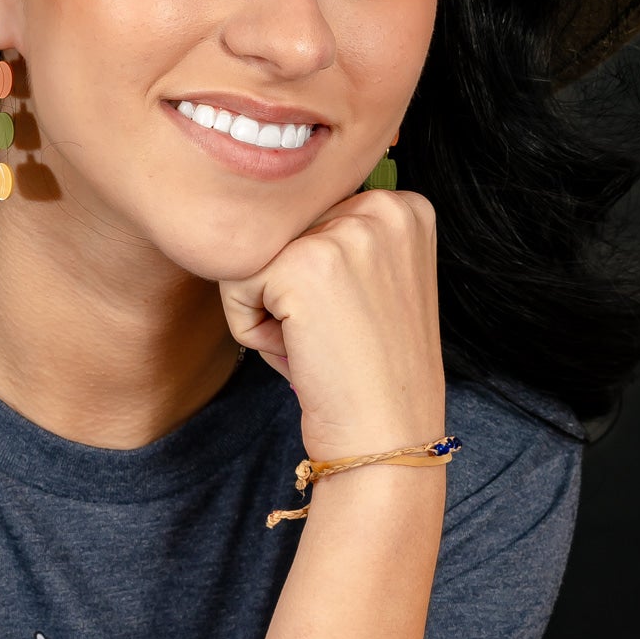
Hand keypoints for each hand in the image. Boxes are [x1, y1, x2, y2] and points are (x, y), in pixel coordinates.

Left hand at [218, 187, 444, 464]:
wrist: (385, 436)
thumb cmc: (368, 370)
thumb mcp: (373, 282)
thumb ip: (340, 236)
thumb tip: (265, 202)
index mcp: (405, 207)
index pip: (310, 217)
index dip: (314, 279)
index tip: (352, 320)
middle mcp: (382, 207)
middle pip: (280, 231)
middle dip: (287, 291)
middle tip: (332, 338)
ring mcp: (345, 231)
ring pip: (253, 255)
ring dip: (269, 310)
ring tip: (317, 344)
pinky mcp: (302, 265)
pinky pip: (234, 285)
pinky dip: (251, 330)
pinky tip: (299, 352)